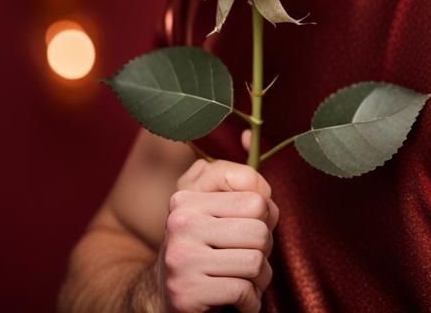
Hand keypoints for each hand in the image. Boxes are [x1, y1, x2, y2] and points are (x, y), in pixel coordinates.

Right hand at [157, 156, 278, 312]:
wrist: (164, 298)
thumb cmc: (201, 246)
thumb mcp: (212, 204)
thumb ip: (235, 175)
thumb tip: (248, 134)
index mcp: (187, 196)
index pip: (256, 197)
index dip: (266, 217)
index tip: (253, 228)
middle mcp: (179, 222)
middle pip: (260, 230)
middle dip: (264, 250)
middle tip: (250, 258)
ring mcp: (180, 258)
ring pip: (255, 261)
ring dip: (259, 279)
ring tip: (245, 279)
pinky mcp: (186, 294)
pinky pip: (243, 292)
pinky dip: (250, 302)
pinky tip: (238, 302)